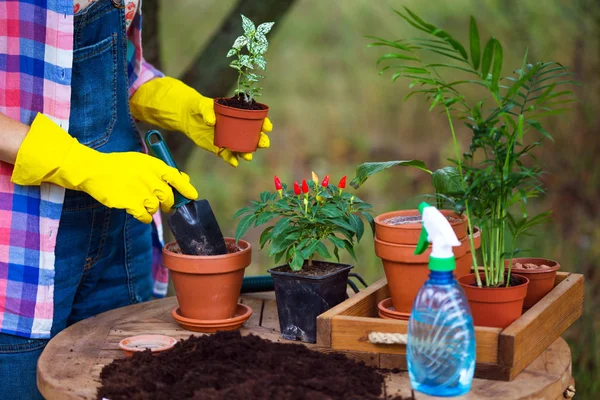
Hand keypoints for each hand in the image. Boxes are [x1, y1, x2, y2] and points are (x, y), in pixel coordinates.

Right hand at [11, 113, 197, 223]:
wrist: (94, 170)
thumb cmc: (118, 165)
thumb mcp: (142, 162)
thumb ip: (162, 171)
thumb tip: (183, 179)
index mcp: (155, 166)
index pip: (177, 178)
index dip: (187, 189)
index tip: (193, 196)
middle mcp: (151, 179)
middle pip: (168, 198)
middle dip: (167, 203)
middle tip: (163, 204)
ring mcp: (142, 192)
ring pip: (156, 208)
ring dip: (151, 208)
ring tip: (139, 201)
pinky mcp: (132, 204)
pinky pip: (146, 217)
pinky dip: (144, 217)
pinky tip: (137, 210)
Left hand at [130, 77, 271, 166]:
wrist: (186, 116)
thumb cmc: (199, 106)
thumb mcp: (203, 105)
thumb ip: (207, 110)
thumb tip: (212, 121)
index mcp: (238, 115)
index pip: (256, 119)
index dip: (264, 123)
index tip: (267, 127)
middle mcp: (237, 128)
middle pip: (253, 137)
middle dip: (260, 141)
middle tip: (262, 143)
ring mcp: (229, 139)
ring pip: (243, 148)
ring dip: (247, 153)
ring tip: (247, 156)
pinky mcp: (219, 148)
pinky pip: (228, 156)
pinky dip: (232, 160)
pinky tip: (234, 163)